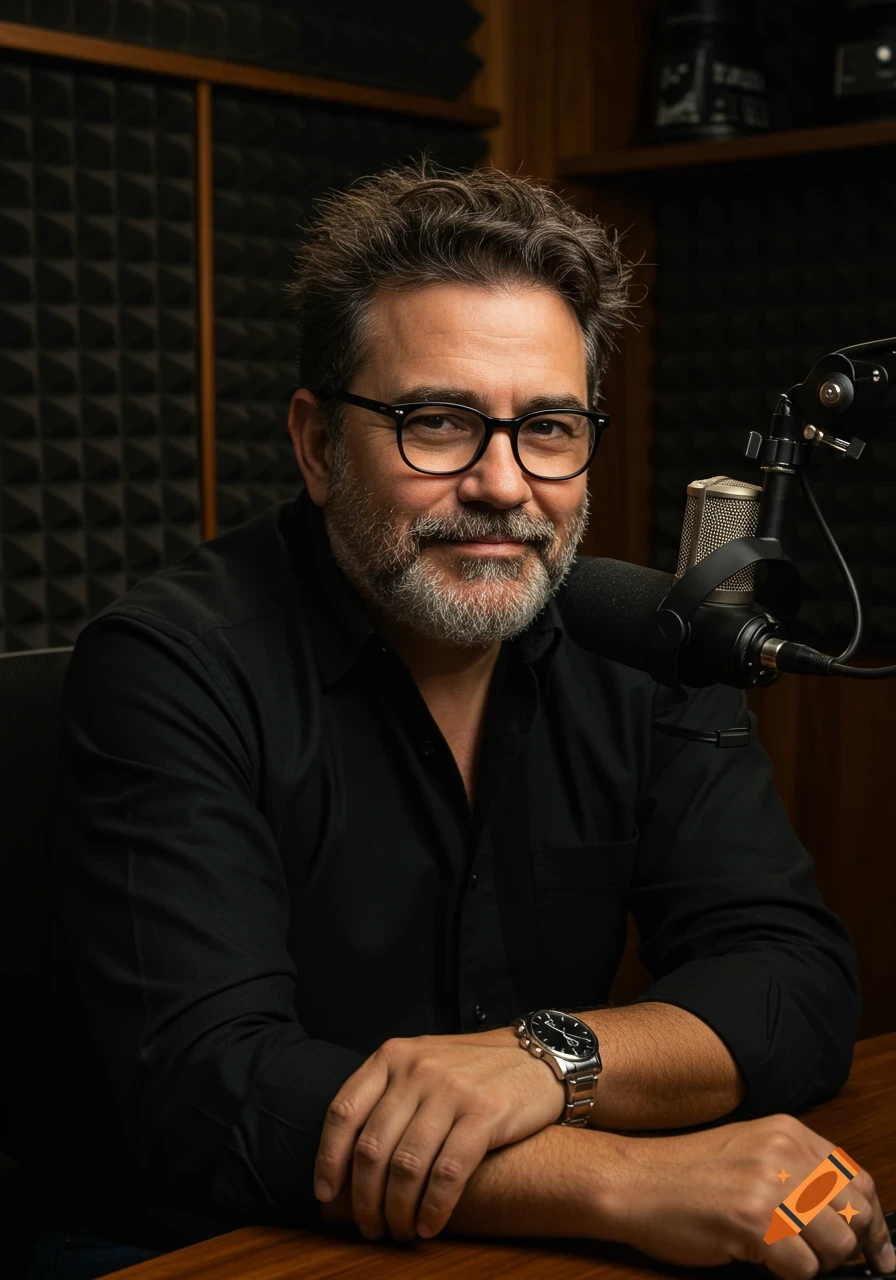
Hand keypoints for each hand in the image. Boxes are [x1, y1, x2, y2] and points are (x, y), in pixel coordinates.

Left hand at [313, 1028, 565, 1241]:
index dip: (328, 1160)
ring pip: (406, 1166)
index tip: (326, 1195)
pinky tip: (429, 1225)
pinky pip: (447, 1173)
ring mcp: (451, 1090)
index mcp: (393, 1055)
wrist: (540, 1056)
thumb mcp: (423, 1061)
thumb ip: (388, 1093)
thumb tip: (348, 1156)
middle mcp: (418, 1070)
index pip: (343, 1112)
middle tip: (370, 1226)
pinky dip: (433, 1208)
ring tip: (399, 1231)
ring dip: (397, 1211)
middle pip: (372, 1148)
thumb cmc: (474, 1069)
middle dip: (364, 1199)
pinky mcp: (485, 1114)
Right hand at [602, 1112, 894, 1277]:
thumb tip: (843, 1214)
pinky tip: (758, 1257)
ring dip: (815, 1261)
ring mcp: (772, 1187)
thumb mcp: (749, 1153)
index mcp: (787, 1132)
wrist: (635, 1181)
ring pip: (837, 1245)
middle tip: (824, 1259)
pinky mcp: (757, 1223)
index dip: (871, 1220)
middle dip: (848, 1246)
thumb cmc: (686, 1175)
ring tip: (782, 1254)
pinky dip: (788, 1274)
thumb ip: (795, 1170)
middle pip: (855, 1214)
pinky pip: (804, 1269)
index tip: (877, 1249)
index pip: (858, 1178)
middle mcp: (785, 1153)